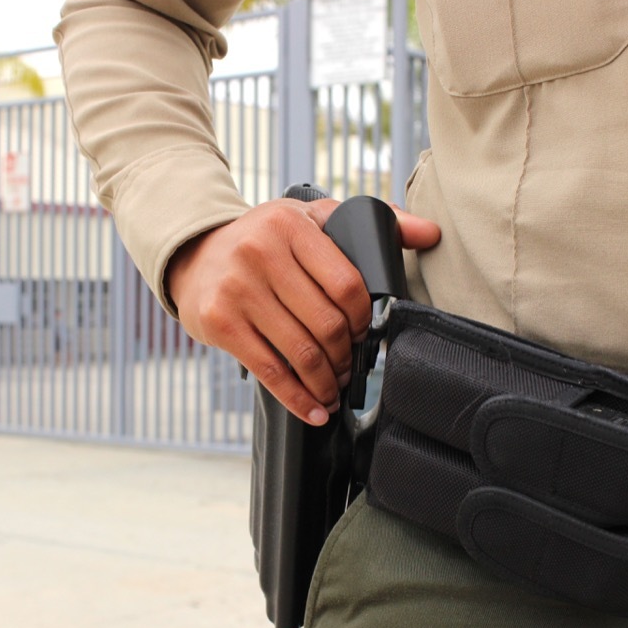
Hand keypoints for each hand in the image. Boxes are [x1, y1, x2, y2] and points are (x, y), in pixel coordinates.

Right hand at [167, 198, 440, 425]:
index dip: (365, 319)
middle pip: (327, 323)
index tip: (367, 333)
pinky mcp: (219, 322)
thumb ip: (372, 222)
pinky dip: (297, 398)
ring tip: (335, 389)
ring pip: (301, 351)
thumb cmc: (265, 240)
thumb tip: (431, 233)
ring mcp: (237, 289)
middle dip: (348, 356)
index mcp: (291, 226)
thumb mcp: (313, 217)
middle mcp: (260, 253)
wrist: (195, 255)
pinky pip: (269, 371)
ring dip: (327, 382)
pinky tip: (315, 410)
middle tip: (353, 368)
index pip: (348, 284)